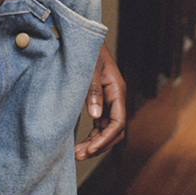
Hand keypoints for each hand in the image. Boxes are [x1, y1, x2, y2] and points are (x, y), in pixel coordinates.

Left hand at [74, 42, 125, 159]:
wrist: (84, 39)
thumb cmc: (88, 51)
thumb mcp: (90, 69)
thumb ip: (93, 92)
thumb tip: (96, 116)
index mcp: (118, 91)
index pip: (118, 122)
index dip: (105, 139)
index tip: (90, 149)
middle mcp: (116, 98)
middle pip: (114, 131)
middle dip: (99, 145)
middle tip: (79, 155)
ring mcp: (109, 101)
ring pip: (107, 130)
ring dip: (95, 143)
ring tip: (77, 154)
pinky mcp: (100, 102)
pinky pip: (100, 124)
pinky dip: (92, 135)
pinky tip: (81, 143)